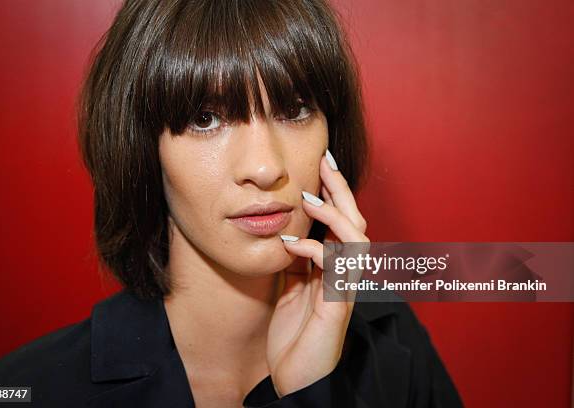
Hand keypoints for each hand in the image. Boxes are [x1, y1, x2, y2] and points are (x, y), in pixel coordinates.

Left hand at [266, 151, 368, 396]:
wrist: (295, 382)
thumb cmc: (294, 339)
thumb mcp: (291, 292)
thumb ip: (296, 265)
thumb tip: (288, 235)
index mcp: (333, 271)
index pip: (340, 223)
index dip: (332, 194)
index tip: (318, 165)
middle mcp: (344, 277)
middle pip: (354, 222)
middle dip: (340, 189)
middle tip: (324, 160)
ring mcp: (344, 291)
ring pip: (356, 240)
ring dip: (334, 214)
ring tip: (309, 196)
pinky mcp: (337, 308)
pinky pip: (336, 270)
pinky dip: (315, 250)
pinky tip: (292, 244)